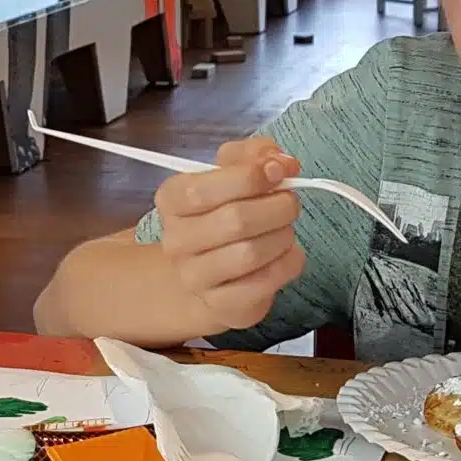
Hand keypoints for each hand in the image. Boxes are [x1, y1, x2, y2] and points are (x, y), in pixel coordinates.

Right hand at [153, 137, 306, 333]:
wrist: (212, 272)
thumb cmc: (225, 212)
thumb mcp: (233, 171)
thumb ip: (257, 155)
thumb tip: (281, 163)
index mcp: (172, 200)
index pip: (203, 188)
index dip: (250, 177)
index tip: (277, 171)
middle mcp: (177, 241)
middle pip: (236, 220)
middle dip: (277, 206)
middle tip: (289, 203)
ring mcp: (196, 278)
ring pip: (252, 253)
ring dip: (283, 235)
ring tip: (284, 229)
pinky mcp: (223, 305)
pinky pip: (267, 281)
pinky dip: (288, 262)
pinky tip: (284, 254)